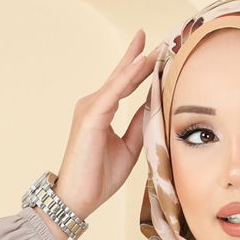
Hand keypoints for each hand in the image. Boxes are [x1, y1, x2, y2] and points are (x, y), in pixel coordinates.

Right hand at [51, 28, 161, 224]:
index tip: (155, 50)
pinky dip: (128, 78)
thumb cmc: (99, 177)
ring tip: (158, 48)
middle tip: (161, 40)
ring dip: (138, 63)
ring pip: (119, 81)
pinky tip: (142, 64)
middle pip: (121, 76)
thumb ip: (139, 124)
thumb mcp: (129, 147)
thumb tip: (154, 106)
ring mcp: (90, 108)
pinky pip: (113, 93)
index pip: (123, 83)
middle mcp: (93, 104)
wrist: (78, 199)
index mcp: (101, 111)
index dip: (138, 65)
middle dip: (140, 56)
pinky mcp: (90, 117)